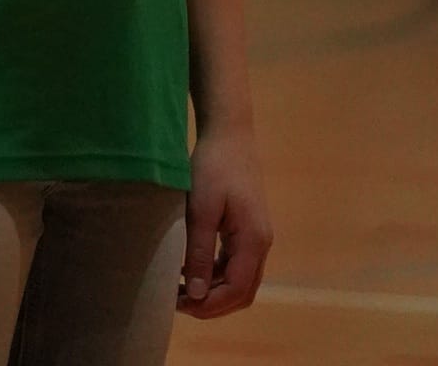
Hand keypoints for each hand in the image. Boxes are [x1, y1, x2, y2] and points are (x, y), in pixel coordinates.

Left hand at [177, 127, 272, 318]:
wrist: (229, 133)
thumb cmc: (213, 166)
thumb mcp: (201, 209)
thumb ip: (199, 253)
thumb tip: (196, 294)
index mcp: (254, 240)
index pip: (236, 291)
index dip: (208, 305)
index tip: (177, 304)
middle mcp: (262, 244)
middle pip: (242, 292)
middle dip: (211, 304)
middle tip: (176, 301)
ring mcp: (257, 236)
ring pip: (240, 281)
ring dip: (214, 291)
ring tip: (180, 288)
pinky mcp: (248, 228)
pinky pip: (236, 265)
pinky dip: (216, 275)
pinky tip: (192, 269)